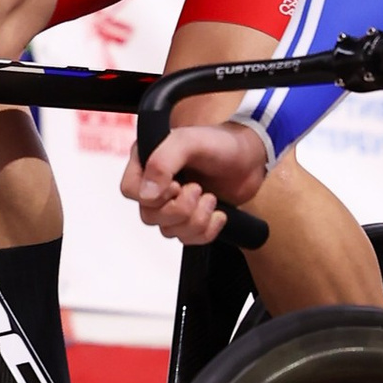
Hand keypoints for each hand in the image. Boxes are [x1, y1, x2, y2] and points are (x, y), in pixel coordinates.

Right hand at [124, 118, 268, 245]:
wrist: (252, 159)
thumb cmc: (220, 143)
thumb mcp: (189, 142)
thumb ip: (162, 162)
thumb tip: (146, 195)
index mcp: (148, 161)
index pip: (129, 190)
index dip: (151, 195)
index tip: (176, 184)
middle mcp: (157, 185)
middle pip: (149, 216)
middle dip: (179, 208)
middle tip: (198, 189)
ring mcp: (174, 204)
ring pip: (169, 231)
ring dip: (196, 219)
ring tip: (211, 198)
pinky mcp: (192, 220)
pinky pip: (188, 240)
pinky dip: (206, 231)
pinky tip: (219, 214)